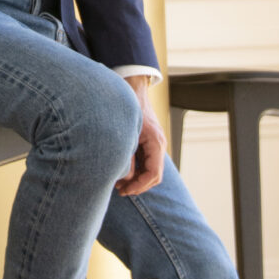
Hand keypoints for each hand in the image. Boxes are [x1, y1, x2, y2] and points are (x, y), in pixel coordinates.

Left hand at [115, 76, 165, 196]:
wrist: (131, 88)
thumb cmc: (128, 108)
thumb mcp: (126, 134)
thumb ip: (127, 157)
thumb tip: (127, 178)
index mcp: (156, 142)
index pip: (153, 174)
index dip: (139, 186)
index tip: (124, 190)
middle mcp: (159, 144)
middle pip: (154, 176)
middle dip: (138, 186)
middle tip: (120, 190)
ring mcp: (155, 144)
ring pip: (150, 171)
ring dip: (137, 179)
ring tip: (119, 183)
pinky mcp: (149, 143)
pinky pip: (147, 162)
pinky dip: (137, 171)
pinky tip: (122, 172)